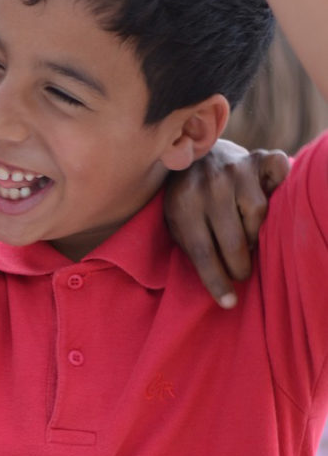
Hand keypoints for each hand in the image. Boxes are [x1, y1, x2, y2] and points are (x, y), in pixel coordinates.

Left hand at [163, 139, 289, 306]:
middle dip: (239, 265)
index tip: (228, 302)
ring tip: (246, 238)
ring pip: (258, 214)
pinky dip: (279, 183)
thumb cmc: (187, 197)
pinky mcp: (257, 158)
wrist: (193, 153)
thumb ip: (192, 246)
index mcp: (183, 201)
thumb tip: (221, 290)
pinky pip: (278, 173)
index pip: (201, 249)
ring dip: (255, 233)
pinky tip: (272, 194)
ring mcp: (235, 168)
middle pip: (232, 238)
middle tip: (240, 273)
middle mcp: (209, 183)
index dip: (216, 279)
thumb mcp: (176, 221)